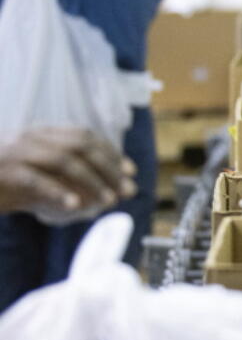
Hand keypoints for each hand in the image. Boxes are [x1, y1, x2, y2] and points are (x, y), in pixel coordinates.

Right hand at [0, 129, 137, 214]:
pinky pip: (35, 179)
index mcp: (39, 134)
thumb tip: (99, 195)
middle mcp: (30, 137)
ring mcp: (14, 152)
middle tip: (127, 190)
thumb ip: (63, 181)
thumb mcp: (35, 178)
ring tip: (108, 200)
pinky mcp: (3, 172)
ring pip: (63, 160)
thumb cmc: (0, 183)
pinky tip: (74, 205)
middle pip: (81, 146)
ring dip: (91, 180)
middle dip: (109, 168)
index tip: (130, 172)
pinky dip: (57, 191)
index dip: (111, 153)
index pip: (85, 136)